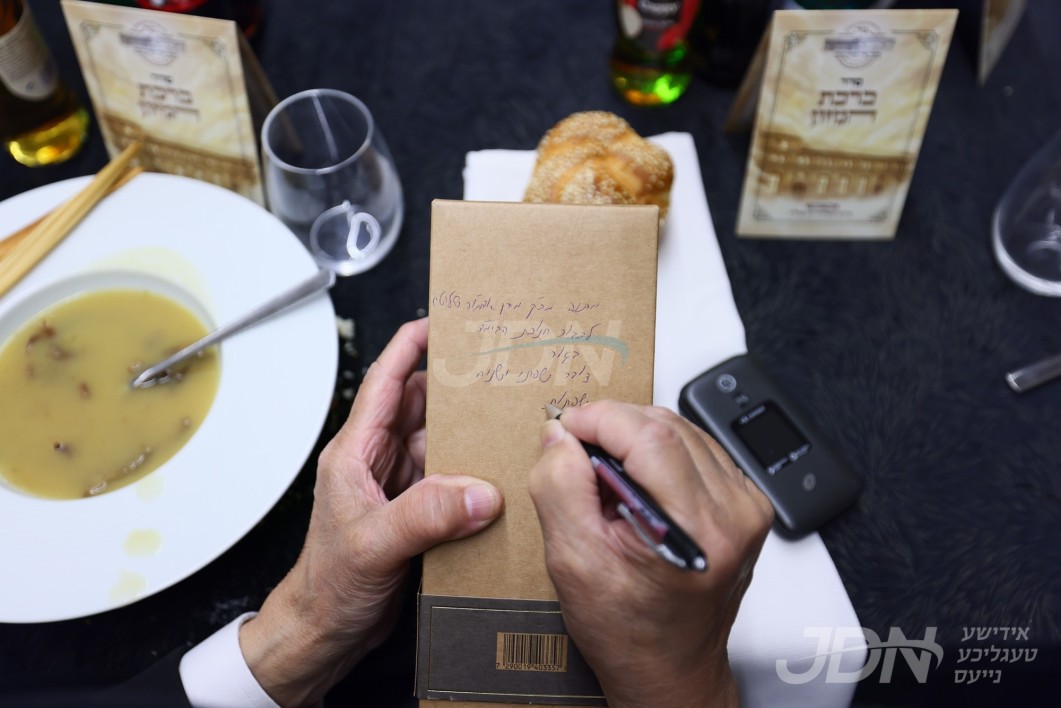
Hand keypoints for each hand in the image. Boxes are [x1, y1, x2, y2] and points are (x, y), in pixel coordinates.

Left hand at [239, 318, 502, 705]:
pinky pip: (452, 483)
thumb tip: (479, 492)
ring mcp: (399, 489)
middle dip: (456, 388)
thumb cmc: (326, 587)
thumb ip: (426, 515)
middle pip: (421, 409)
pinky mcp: (417, 515)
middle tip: (496, 369)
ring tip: (507, 418)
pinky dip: (475, 476)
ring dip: (470, 435)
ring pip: (441, 445)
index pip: (384, 385)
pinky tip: (500, 476)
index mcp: (355, 454)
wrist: (324, 635)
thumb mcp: (374, 545)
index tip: (438, 321)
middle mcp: (378, 464)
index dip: (408, 347)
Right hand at [528, 401, 772, 707]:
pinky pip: (696, 448)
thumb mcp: (572, 562)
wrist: (669, 670)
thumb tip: (561, 434)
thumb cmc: (628, 631)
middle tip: (579, 456)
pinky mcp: (746, 503)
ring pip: (681, 429)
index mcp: (697, 530)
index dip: (598, 418)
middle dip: (613, 426)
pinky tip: (639, 485)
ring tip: (609, 482)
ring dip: (635, 437)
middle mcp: (734, 513)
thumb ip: (560, 487)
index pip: (648, 435)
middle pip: (666, 425)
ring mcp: (746, 506)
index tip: (566, 428)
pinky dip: (659, 452)